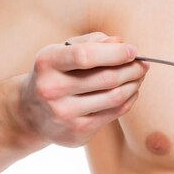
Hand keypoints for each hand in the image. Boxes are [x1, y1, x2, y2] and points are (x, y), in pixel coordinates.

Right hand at [19, 32, 148, 146]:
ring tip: (139, 76)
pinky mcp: (78, 131)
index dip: (115, 53)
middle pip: (106, 79)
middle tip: (143, 65)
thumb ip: (91, 43)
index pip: (85, 56)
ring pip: (114, 97)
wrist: (30, 113)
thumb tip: (120, 42)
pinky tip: (132, 91)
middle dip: (131, 70)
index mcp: (47, 63)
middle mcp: (53, 90)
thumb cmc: (54, 75)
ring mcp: (65, 113)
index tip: (133, 51)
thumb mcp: (62, 52)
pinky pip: (114, 113)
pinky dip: (129, 100)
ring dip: (134, 85)